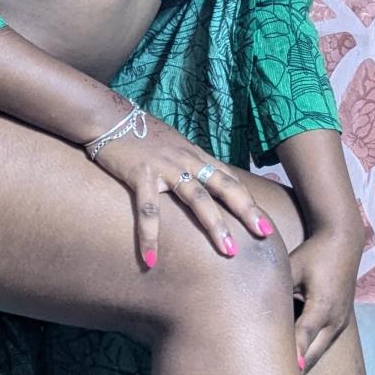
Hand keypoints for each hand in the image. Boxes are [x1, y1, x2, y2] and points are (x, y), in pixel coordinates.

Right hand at [90, 113, 274, 267]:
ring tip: (228, 250)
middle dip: (246, 211)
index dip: (249, 201)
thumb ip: (188, 162)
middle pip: (223, 186)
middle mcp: (185, 160)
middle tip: (264, 234)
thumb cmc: (139, 133)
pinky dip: (149, 235)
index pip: (229, 179)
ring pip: (196, 197)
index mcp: (194, 155)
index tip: (266, 224)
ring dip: (214, 224)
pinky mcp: (140, 174)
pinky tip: (151, 259)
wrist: (108, 116)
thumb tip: (203, 181)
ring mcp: (164, 167)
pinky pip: (148, 210)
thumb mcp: (172, 144)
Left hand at [290, 222, 365, 373]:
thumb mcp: (293, 268)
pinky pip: (322, 344)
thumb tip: (253, 307)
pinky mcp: (340, 322)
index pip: (302, 338)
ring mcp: (340, 324)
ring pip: (317, 353)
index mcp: (322, 307)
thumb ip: (277, 289)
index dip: (289, 359)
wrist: (343, 242)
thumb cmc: (313, 253)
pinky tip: (290, 364)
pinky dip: (307, 354)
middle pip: (311, 355)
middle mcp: (335, 320)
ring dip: (300, 366)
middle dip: (293, 372)